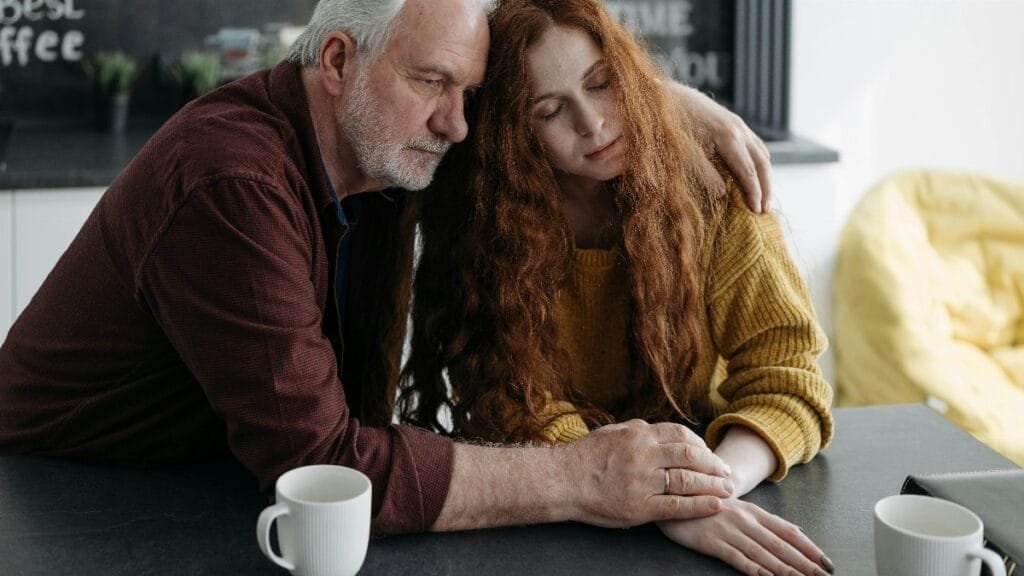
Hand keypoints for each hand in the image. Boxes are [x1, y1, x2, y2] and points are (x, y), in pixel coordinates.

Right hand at [561, 419, 734, 527]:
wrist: (561, 481)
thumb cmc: (584, 457)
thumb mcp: (611, 433)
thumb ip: (636, 430)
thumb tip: (655, 428)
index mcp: (637, 436)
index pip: (680, 435)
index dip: (701, 445)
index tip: (711, 454)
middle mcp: (642, 455)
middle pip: (689, 456)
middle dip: (713, 464)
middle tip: (727, 472)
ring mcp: (641, 482)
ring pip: (686, 480)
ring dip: (712, 484)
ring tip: (728, 489)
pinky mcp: (638, 507)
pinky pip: (676, 507)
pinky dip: (699, 505)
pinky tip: (714, 504)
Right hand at [657, 499, 834, 575]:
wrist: (674, 497)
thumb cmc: (709, 506)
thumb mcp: (740, 508)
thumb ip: (767, 521)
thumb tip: (798, 530)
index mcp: (754, 511)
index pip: (787, 531)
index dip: (809, 547)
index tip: (826, 562)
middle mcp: (744, 520)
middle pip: (779, 544)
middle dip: (803, 562)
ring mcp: (728, 530)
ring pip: (762, 553)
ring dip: (784, 569)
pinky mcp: (711, 542)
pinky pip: (736, 557)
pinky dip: (753, 568)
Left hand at [668, 82, 772, 212]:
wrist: (665, 95)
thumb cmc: (672, 126)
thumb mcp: (685, 153)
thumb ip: (705, 173)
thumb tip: (723, 194)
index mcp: (729, 137)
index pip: (748, 171)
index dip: (754, 193)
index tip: (757, 212)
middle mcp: (739, 129)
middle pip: (762, 162)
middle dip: (765, 187)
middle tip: (765, 211)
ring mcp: (738, 124)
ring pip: (762, 152)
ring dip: (765, 175)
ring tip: (763, 197)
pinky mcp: (734, 122)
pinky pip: (754, 145)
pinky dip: (759, 162)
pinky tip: (755, 175)